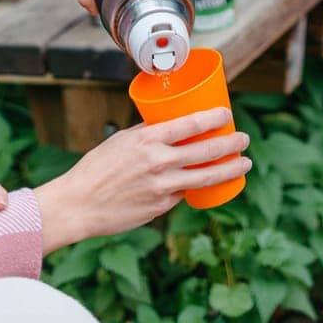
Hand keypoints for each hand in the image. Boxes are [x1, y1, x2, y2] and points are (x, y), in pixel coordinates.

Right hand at [33, 108, 250, 253]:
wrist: (78, 204)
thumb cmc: (97, 168)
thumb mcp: (122, 139)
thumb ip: (148, 133)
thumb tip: (169, 124)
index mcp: (148, 139)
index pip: (191, 123)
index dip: (215, 118)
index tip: (228, 114)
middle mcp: (159, 162)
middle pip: (206, 151)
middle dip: (231, 145)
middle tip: (244, 140)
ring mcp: (162, 187)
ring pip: (205, 177)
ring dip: (230, 169)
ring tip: (244, 164)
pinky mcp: (160, 207)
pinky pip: (184, 194)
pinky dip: (197, 187)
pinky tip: (208, 183)